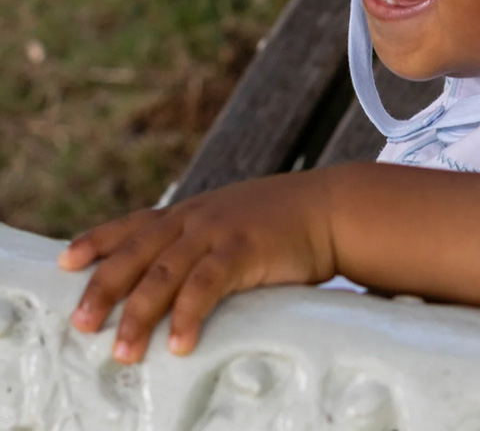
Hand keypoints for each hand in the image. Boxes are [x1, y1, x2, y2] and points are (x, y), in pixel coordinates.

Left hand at [58, 171, 337, 363]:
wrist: (331, 207)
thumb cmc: (287, 220)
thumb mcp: (236, 220)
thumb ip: (205, 241)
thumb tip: (178, 275)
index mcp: (193, 211)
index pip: (135, 224)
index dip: (99, 241)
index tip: (67, 260)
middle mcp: (198, 217)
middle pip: (137, 253)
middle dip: (105, 288)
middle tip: (82, 323)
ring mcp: (219, 230)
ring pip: (163, 273)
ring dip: (140, 314)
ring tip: (125, 351)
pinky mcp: (243, 248)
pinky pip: (206, 285)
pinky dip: (188, 315)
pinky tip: (180, 344)